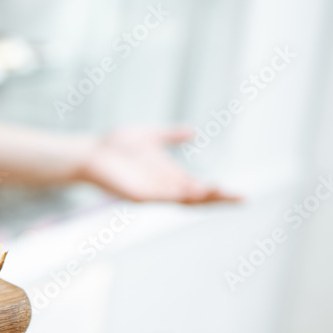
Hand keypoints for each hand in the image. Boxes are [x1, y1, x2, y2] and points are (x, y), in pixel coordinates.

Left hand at [78, 126, 239, 203]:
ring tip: (221, 192)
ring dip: (202, 198)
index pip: (200, 188)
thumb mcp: (150, 136)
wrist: (90, 152)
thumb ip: (170, 136)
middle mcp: (163, 187)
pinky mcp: (137, 195)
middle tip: (242, 199)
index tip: (242, 195)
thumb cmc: (115, 145)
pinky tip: (193, 191)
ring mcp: (151, 193)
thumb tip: (192, 132)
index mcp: (169, 176)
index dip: (219, 192)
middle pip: (197, 198)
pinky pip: (162, 198)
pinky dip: (178, 196)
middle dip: (218, 199)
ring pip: (182, 200)